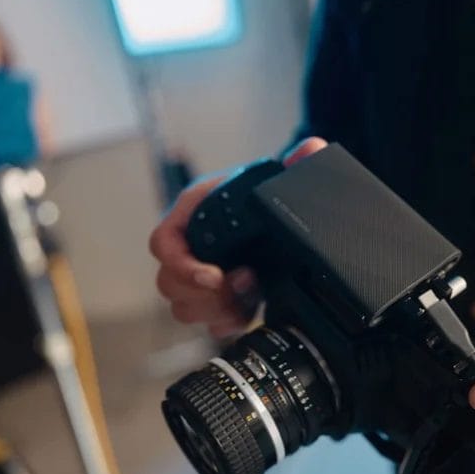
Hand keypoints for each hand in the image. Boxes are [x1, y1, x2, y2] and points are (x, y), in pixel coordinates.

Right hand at [149, 137, 327, 336]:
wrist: (287, 218)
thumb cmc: (274, 192)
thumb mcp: (285, 177)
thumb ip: (298, 164)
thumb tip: (311, 149)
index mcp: (195, 211)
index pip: (163, 243)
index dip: (182, 265)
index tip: (214, 276)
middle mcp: (191, 244)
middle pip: (169, 283)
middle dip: (203, 294)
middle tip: (241, 286)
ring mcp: (201, 274)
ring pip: (184, 307)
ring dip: (215, 310)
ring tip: (249, 297)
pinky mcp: (218, 298)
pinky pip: (206, 321)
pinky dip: (226, 323)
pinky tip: (250, 312)